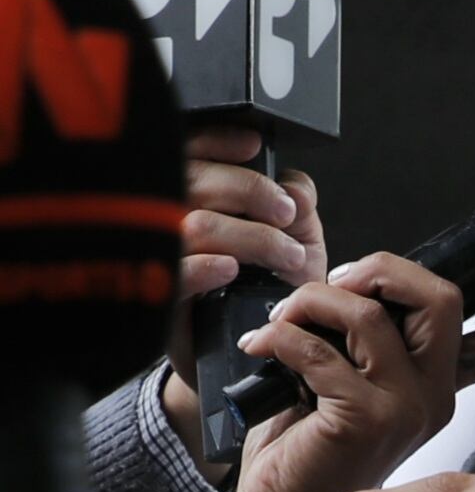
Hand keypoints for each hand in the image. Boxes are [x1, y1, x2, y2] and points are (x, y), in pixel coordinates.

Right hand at [170, 129, 323, 305]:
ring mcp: (159, 260)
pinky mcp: (160, 300)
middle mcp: (167, 223)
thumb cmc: (272, 288)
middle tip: (287, 215)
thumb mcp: (297, 236)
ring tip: (288, 255)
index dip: (217, 141)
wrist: (259, 349)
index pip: (187, 151)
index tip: (254, 146)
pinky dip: (205, 265)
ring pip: (193, 226)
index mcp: (192, 199)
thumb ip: (298, 202)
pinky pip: (173, 273)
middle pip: (193, 181)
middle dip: (250, 190)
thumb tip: (294, 186)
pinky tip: (231, 268)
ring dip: (251, 236)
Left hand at [228, 250, 474, 491]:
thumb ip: (369, 342)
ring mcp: (404, 409)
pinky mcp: (363, 420)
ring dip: (313, 301)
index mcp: (438, 386)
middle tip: (334, 282)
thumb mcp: (352, 383)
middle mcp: (433, 396)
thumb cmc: (309, 447)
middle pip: (439, 301)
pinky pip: (320, 351)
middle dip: (380, 270)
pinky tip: (263, 346)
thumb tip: (351, 285)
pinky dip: (280, 336)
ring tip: (283, 318)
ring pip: (371, 316)